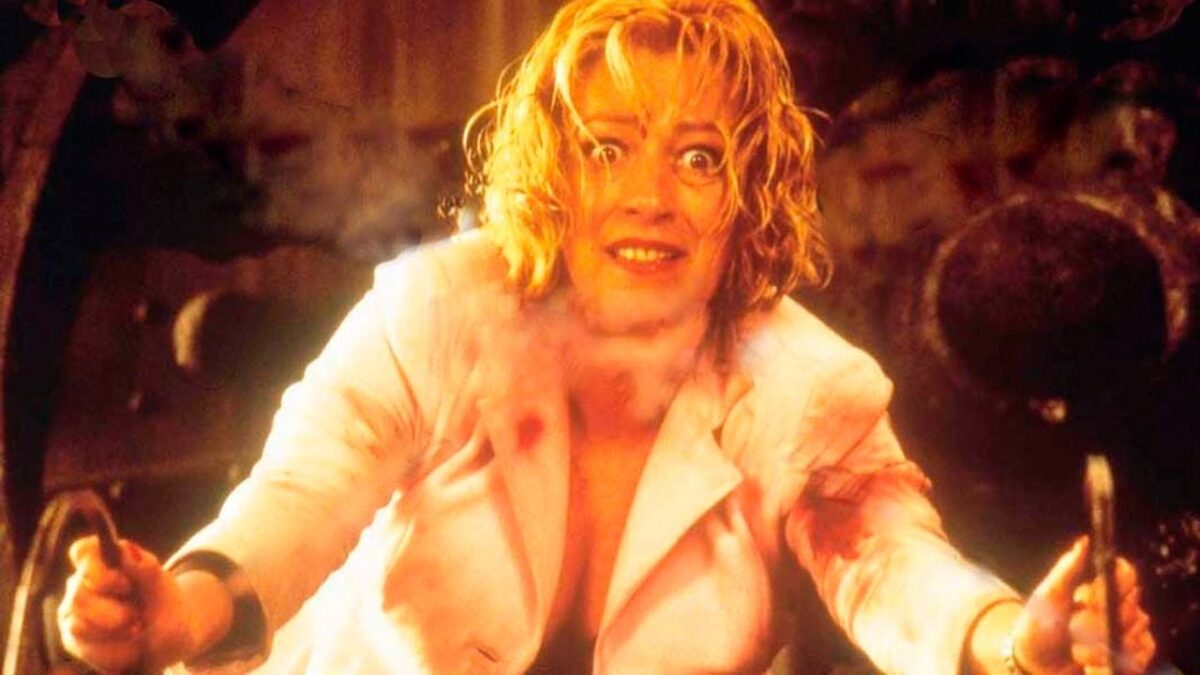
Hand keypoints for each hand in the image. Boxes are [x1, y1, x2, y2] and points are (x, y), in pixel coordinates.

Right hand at [58, 536, 196, 672]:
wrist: (169, 641)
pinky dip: (117, 651)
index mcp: (104, 561)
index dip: (96, 567)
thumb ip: (146, 569)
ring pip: (79, 625)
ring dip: (118, 633)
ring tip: (138, 630)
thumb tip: (126, 550)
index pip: (82, 551)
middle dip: (114, 612)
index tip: (124, 582)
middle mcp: (82, 584)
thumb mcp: (164, 590)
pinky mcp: (74, 641)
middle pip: (78, 595)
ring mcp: (74, 613)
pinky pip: (88, 650)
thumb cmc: (166, 608)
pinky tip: (132, 647)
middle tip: (139, 617)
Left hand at [1012, 537, 1155, 673]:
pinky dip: (1118, 661)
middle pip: (1132, 604)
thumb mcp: (1048, 596)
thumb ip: (1067, 569)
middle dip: (1102, 618)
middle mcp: (1117, 608)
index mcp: (1099, 589)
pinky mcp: (1130, 658)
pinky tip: (1094, 665)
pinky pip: (1142, 655)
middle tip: (1075, 627)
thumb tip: (1084, 540)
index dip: (1119, 580)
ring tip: (1077, 651)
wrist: (1034, 665)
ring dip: (1103, 644)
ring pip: (1138, 630)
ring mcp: (1126, 633)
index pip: (1125, 574)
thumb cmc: (1038, 626)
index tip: (1094, 593)